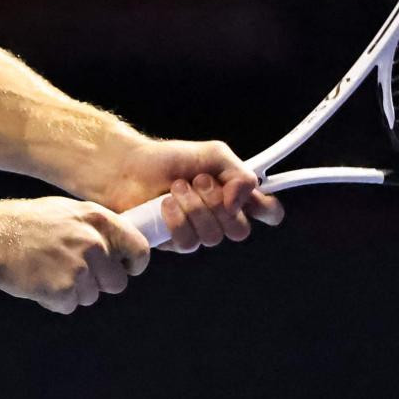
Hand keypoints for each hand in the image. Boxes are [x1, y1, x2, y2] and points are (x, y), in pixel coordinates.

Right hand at [0, 197, 151, 313]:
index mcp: (98, 220)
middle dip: (99, 284)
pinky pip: (69, 306)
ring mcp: (78, 268)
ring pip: (91, 297)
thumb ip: (96, 228)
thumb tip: (119, 247)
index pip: (139, 249)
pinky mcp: (61, 290)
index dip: (134, 265)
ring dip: (74, 292)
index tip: (126, 269)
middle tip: (74, 273)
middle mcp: (93, 243)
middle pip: (117, 283)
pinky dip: (55, 301)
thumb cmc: (27, 223)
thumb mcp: (68, 212)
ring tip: (50, 272)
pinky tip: (40, 282)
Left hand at [89, 138, 284, 253]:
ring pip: (213, 237)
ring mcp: (200, 232)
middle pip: (241, 230)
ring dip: (193, 208)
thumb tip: (240, 202)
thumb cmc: (170, 160)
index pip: (268, 212)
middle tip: (200, 182)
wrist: (130, 169)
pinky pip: (188, 243)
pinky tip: (165, 205)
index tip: (254, 200)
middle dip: (218, 205)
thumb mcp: (212, 154)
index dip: (268, 211)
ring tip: (176, 188)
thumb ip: (238, 173)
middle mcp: (222, 217)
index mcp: (236, 194)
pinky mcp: (177, 243)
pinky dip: (176, 220)